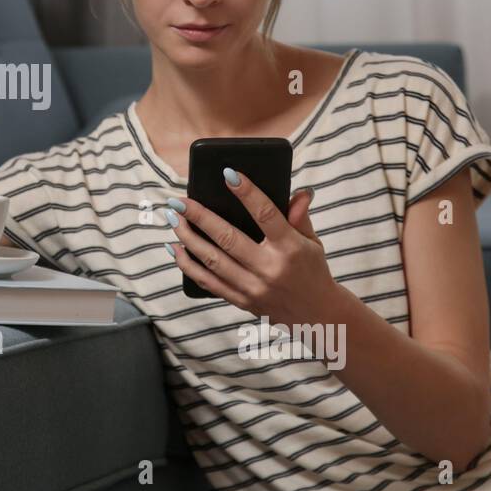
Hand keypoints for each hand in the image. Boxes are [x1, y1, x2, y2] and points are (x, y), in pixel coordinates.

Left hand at [166, 170, 337, 325]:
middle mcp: (269, 268)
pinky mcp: (242, 301)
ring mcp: (253, 287)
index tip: (228, 174)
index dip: (247, 192)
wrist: (317, 316)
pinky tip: (175, 249)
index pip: (266, 214)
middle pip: (227, 238)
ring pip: (212, 260)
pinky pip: (209, 282)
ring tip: (173, 220)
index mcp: (290, 248)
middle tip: (178, 201)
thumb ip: (300, 216)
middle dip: (199, 217)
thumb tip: (299, 192)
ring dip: (188, 238)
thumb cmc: (312, 271)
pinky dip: (188, 266)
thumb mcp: (313, 242)